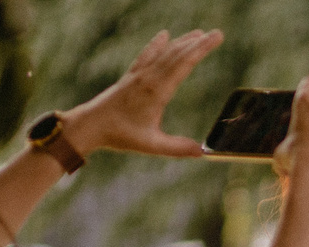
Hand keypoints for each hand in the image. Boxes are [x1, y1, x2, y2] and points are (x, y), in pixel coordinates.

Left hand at [63, 29, 225, 159]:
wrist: (91, 124)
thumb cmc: (120, 135)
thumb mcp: (151, 145)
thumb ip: (178, 148)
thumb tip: (202, 152)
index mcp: (156, 91)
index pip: (183, 64)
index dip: (201, 50)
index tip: (215, 38)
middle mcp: (148, 78)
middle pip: (177, 54)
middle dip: (198, 43)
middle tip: (217, 34)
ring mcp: (139, 75)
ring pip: (164, 53)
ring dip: (182, 42)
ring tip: (199, 34)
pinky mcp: (131, 76)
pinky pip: (148, 55)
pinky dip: (158, 44)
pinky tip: (164, 35)